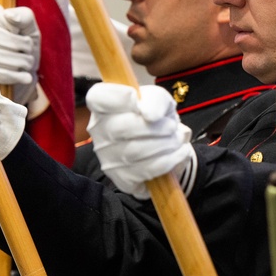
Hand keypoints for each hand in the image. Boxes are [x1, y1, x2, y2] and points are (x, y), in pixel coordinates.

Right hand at [0, 0, 40, 105]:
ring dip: (19, 60)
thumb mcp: (29, 26)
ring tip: (28, 61)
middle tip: (28, 49)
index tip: (17, 29)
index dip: (3, 19)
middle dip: (17, 43)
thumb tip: (9, 16)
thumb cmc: (26, 43)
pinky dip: (16, 75)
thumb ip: (24, 16)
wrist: (25, 71)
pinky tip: (25, 75)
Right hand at [86, 83, 195, 198]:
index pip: (98, 98)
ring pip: (134, 152)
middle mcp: (99, 132)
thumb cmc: (157, 117)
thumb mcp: (160, 99)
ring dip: (165, 144)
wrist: (167, 146)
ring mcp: (107, 158)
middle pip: (120, 128)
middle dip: (154, 127)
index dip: (119, 97)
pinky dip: (169, 161)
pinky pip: (146, 171)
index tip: (137, 98)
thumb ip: (155, 99)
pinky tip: (178, 153)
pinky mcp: (122, 179)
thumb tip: (149, 115)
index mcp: (103, 106)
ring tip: (176, 140)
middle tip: (171, 127)